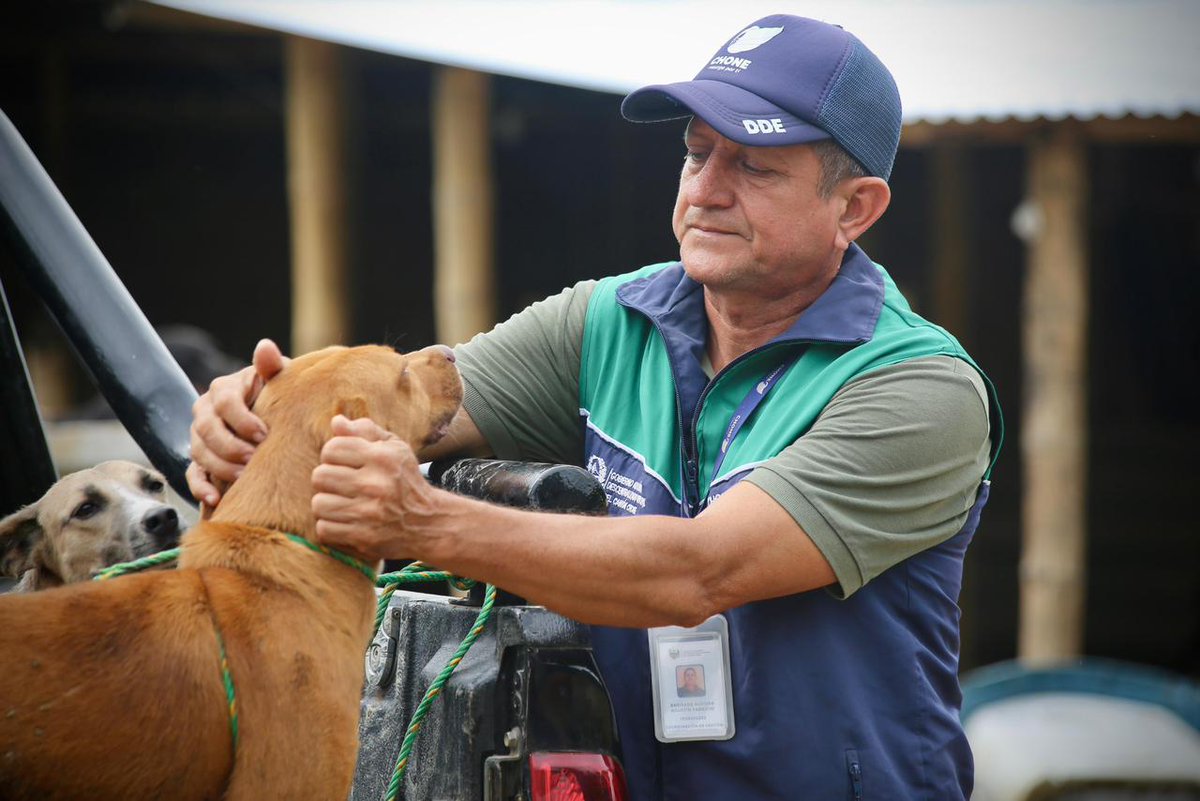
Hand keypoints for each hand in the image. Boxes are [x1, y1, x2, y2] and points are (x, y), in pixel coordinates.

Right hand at [187, 338, 288, 507]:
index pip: (225, 403)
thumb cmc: (277, 396)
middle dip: (230, 447)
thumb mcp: (278, 380)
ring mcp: (200, 437)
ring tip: (244, 478)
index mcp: (223, 389)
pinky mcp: (200, 460)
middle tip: (254, 460)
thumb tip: (265, 347)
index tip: (264, 435)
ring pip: (199, 452)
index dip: (242, 420)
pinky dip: (200, 488)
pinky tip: (215, 499)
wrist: (273, 418)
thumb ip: (271, 366)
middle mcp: (205, 411)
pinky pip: (192, 474)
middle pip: (207, 430)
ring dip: (220, 467)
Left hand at [311, 415, 440, 561]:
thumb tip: (336, 422)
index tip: (343, 462)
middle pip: (320, 476)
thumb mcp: (394, 449)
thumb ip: (365, 431)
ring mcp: (369, 513)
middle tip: (341, 484)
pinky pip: (324, 529)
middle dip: (327, 480)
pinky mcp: (363, 538)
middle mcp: (376, 484)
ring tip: (341, 502)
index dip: (332, 454)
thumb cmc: (406, 481)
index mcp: (383, 458)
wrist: (429, 522)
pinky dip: (330, 526)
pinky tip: (344, 520)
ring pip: (319, 504)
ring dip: (327, 504)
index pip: (332, 448)